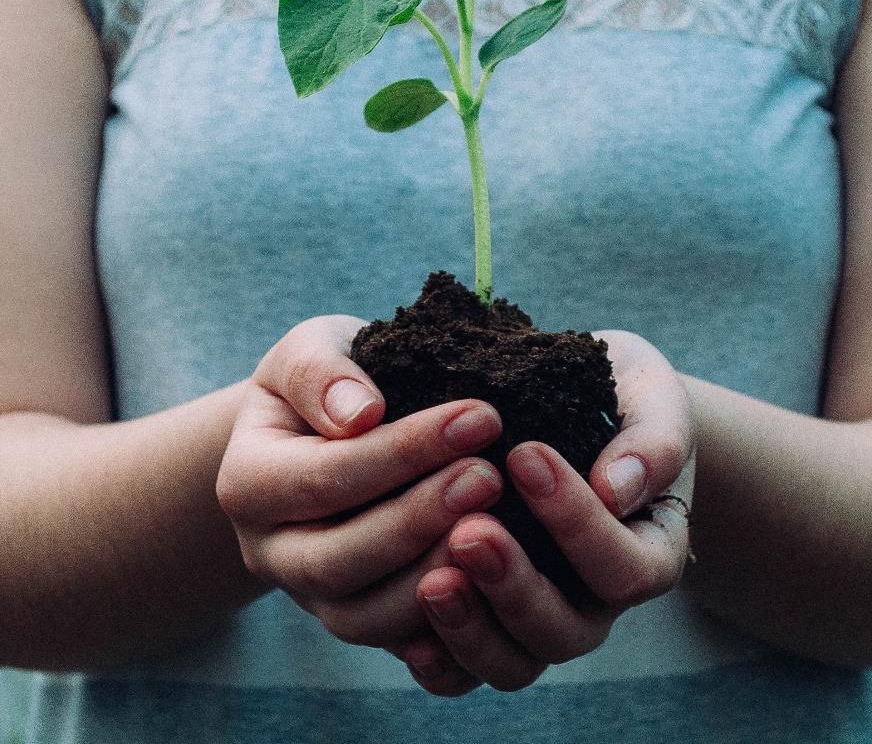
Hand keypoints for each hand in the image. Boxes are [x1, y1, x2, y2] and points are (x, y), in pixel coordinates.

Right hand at [216, 315, 504, 649]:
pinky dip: (445, 627)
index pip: (324, 477)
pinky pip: (397, 645)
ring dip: (434, 576)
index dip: (404, 452)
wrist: (323, 431)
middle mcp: (270, 551)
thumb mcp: (309, 350)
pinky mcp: (357, 618)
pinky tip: (494, 585)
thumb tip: (360, 413)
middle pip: (338, 559)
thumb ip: (321, 372)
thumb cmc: (325, 383)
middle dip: (420, 519)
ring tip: (498, 527)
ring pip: (364, 617)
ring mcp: (311, 596)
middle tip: (490, 476)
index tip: (479, 416)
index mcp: (248, 482)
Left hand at [400, 330, 694, 695]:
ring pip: (514, 663)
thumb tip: (616, 489)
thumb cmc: (621, 396)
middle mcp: (596, 600)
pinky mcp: (490, 621)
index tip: (525, 454)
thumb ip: (653, 440)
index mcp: (649, 551)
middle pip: (565, 631)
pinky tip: (410, 636)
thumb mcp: (652, 398)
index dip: (576, 522)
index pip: (624, 567)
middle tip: (469, 531)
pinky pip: (467, 672)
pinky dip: (441, 662)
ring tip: (431, 582)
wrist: (578, 402)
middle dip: (515, 585)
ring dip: (471, 629)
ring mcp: (541, 617)